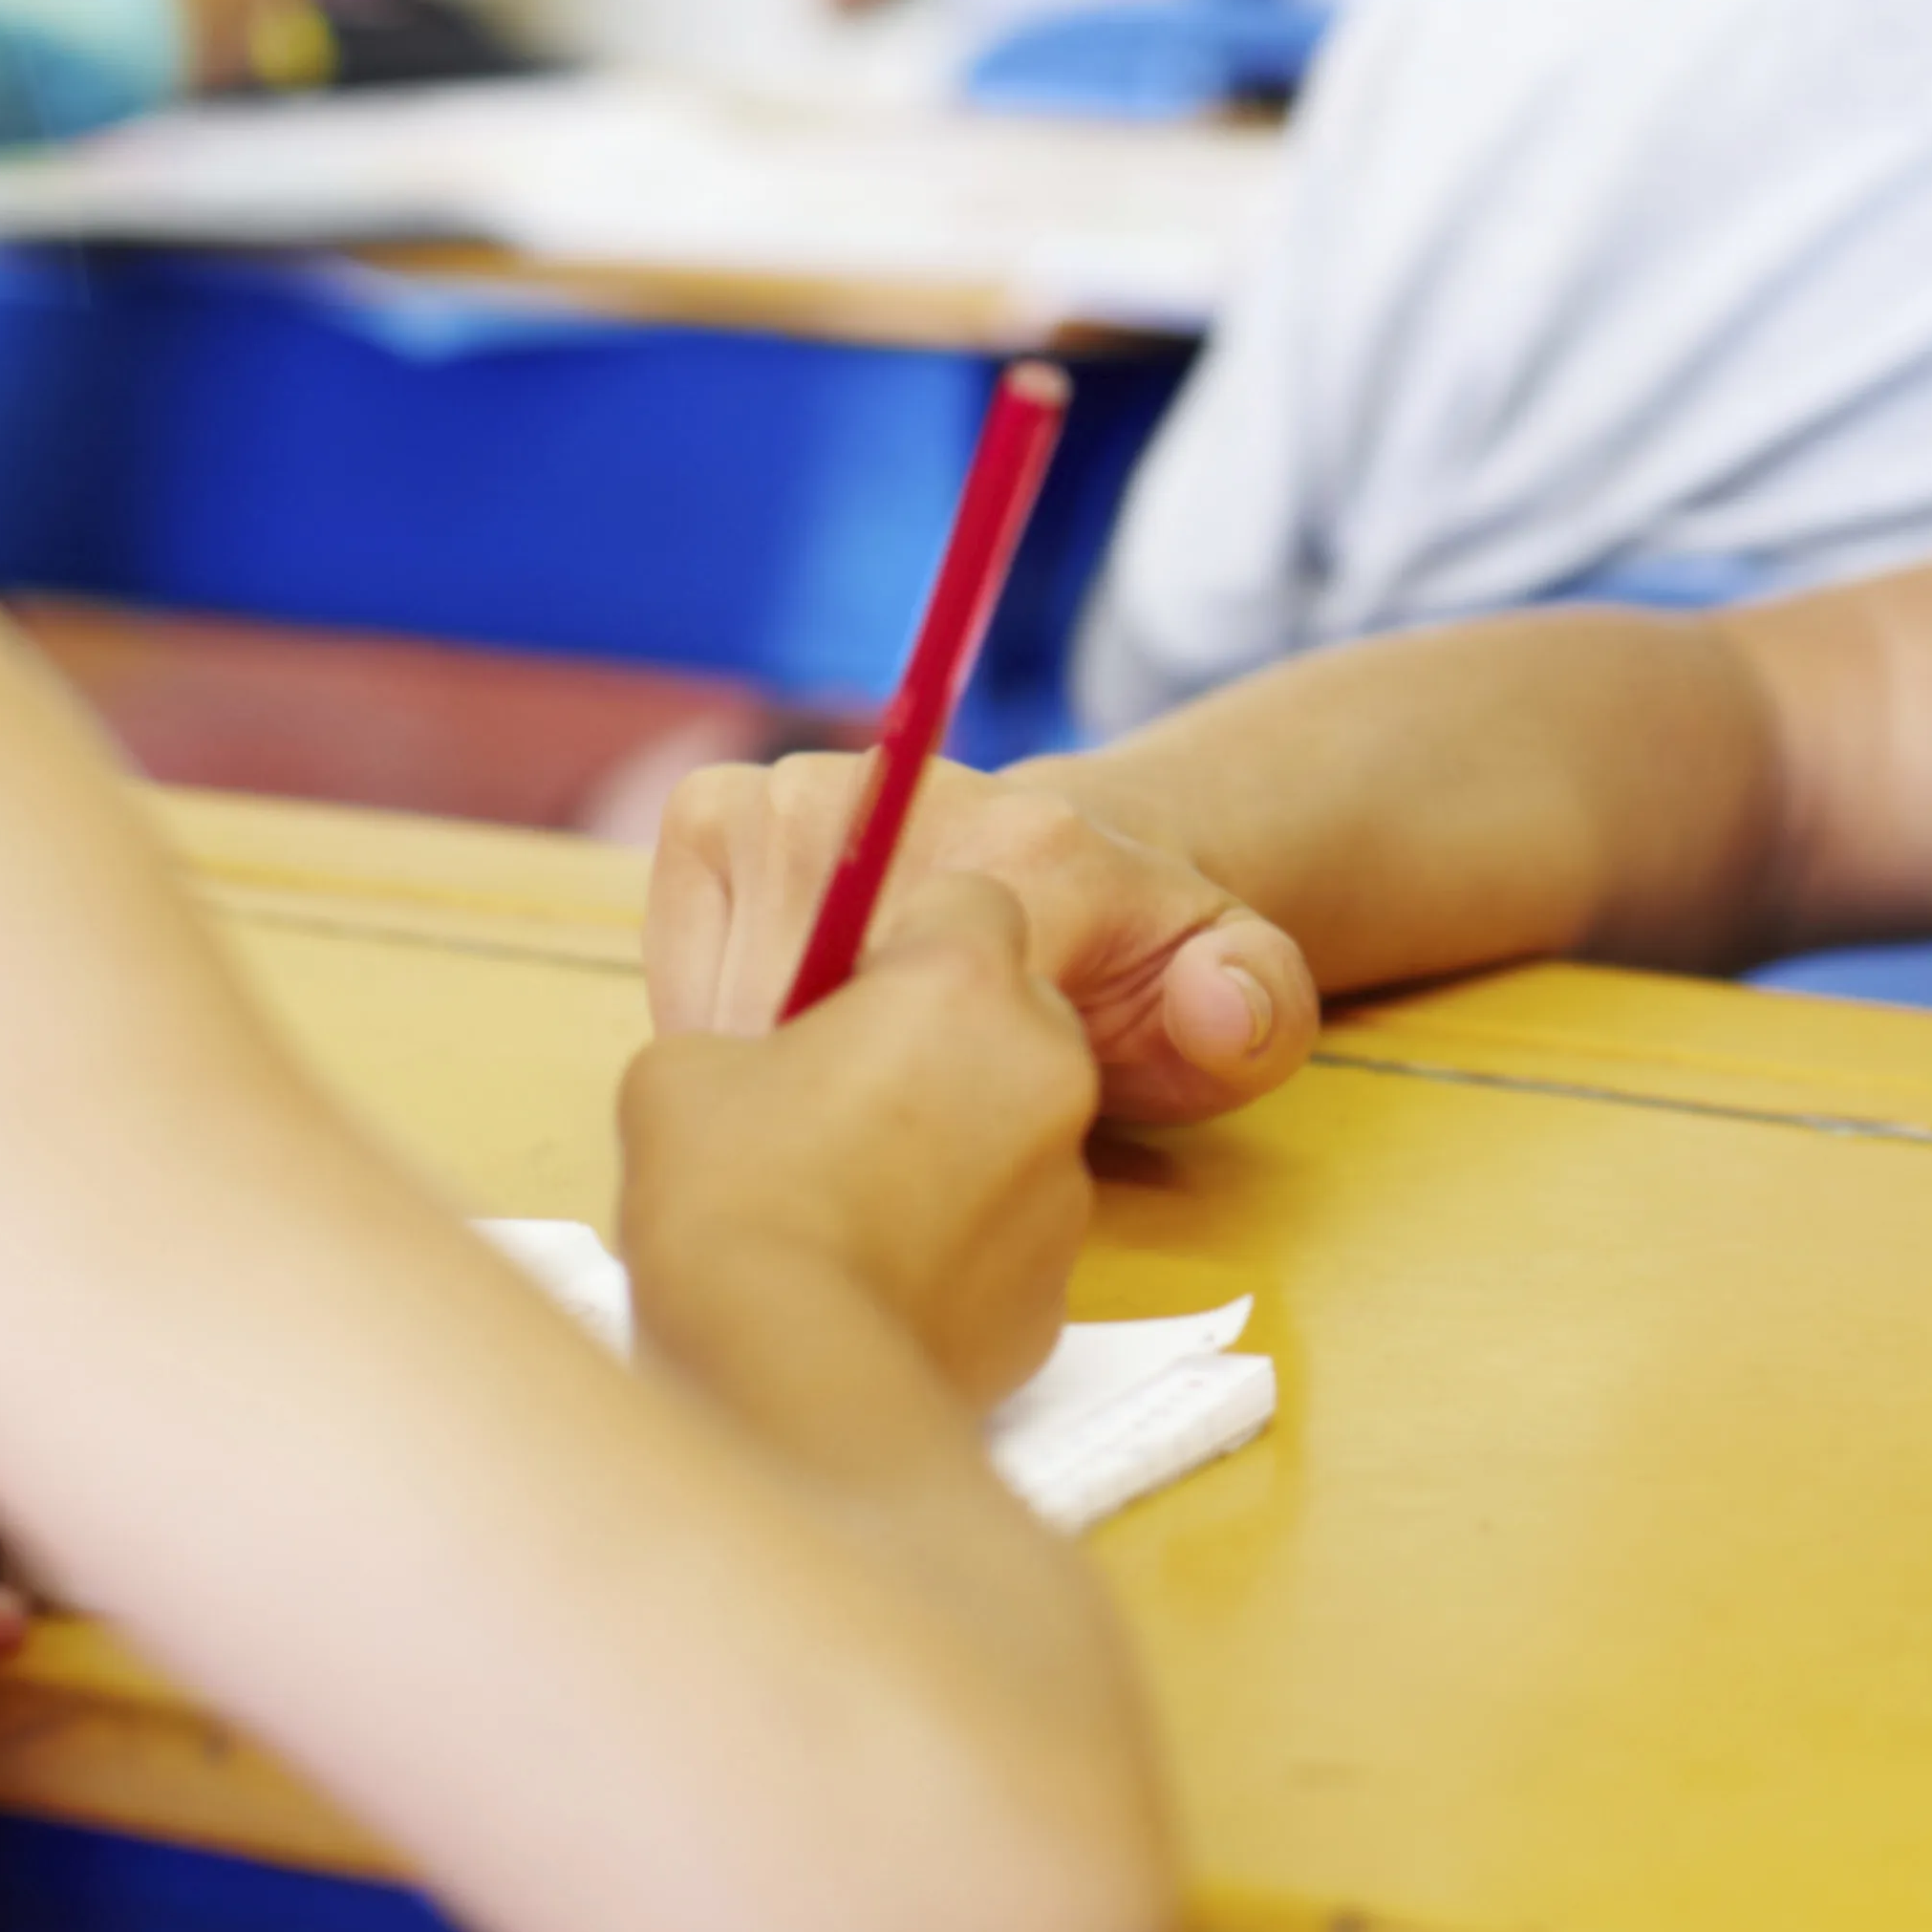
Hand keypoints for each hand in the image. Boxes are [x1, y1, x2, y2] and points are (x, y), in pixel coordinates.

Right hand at [617, 872, 1108, 1405]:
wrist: (793, 1386)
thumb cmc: (732, 1202)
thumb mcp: (682, 1066)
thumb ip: (745, 1019)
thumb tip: (773, 1055)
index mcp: (963, 978)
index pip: (966, 905)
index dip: (895, 941)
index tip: (836, 991)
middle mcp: (1043, 1060)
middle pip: (1001, 1008)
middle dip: (929, 1035)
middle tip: (830, 1086)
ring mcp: (1063, 1175)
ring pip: (1009, 1119)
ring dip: (943, 1132)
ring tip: (839, 1187)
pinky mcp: (1057, 1281)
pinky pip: (1008, 1224)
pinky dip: (954, 1230)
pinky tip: (868, 1261)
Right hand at [651, 749, 1320, 1125]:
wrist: (1077, 883)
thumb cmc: (1140, 982)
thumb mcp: (1238, 1016)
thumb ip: (1254, 1018)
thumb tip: (1218, 1003)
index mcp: (1031, 853)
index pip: (909, 1010)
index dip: (902, 1108)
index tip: (935, 1139)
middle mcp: (900, 794)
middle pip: (804, 1017)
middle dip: (828, 1097)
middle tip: (890, 1129)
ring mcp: (796, 791)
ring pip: (728, 1003)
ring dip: (768, 1073)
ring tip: (852, 1089)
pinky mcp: (713, 810)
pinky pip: (677, 967)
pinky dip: (712, 1028)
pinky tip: (793, 1041)